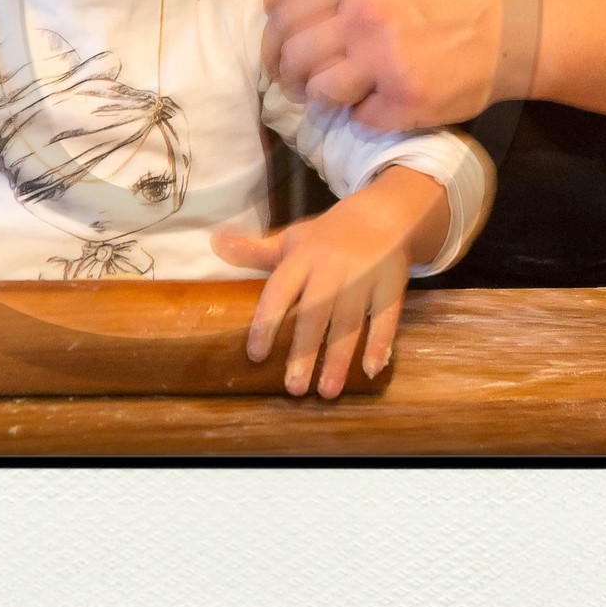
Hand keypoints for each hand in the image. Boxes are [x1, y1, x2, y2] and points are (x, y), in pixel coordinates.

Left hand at [211, 208, 411, 400]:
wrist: (383, 215)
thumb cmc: (328, 235)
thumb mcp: (291, 239)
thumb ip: (254, 251)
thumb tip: (214, 242)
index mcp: (302, 258)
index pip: (279, 292)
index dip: (266, 323)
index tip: (255, 355)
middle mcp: (331, 268)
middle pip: (314, 314)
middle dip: (304, 352)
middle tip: (293, 388)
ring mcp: (363, 277)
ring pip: (349, 322)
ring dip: (338, 358)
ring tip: (326, 391)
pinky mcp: (391, 284)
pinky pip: (385, 317)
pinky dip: (379, 343)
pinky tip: (371, 370)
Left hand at [262, 0, 534, 131]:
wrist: (513, 27)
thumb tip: (268, 5)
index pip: (284, 17)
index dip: (273, 45)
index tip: (281, 59)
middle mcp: (364, 16)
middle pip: (294, 58)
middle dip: (291, 79)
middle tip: (304, 87)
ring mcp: (384, 60)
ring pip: (319, 92)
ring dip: (325, 100)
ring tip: (345, 95)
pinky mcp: (405, 100)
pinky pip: (359, 119)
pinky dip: (366, 117)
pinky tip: (383, 103)